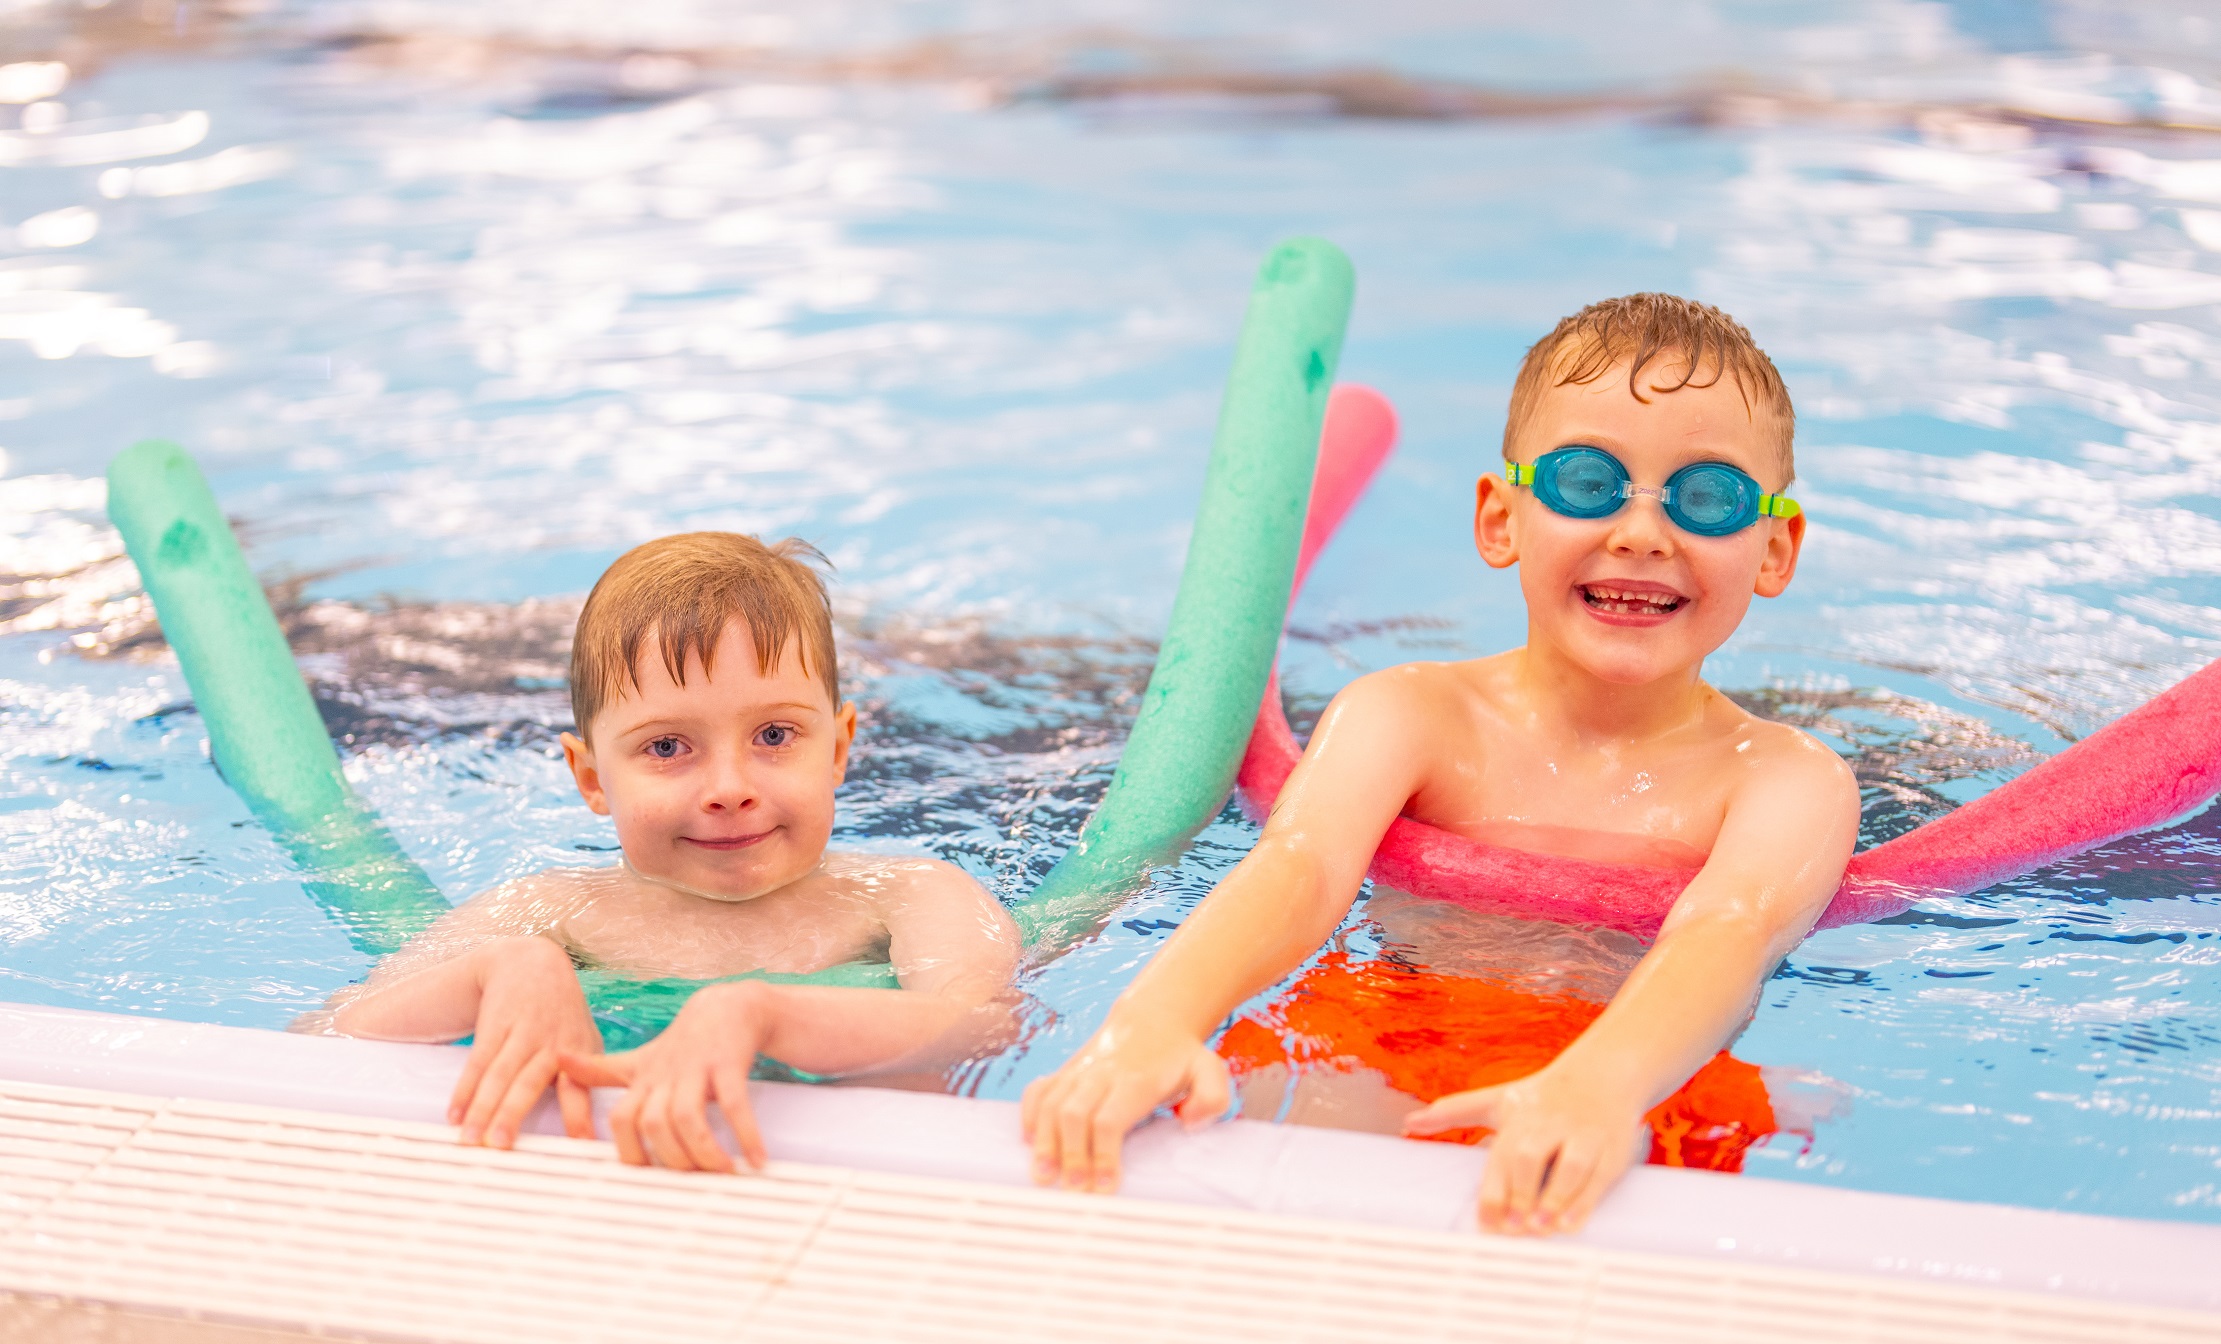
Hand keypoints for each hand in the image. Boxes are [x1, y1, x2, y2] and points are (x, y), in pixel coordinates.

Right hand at [448, 936, 603, 1148]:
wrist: (532, 963)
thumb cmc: (564, 1015)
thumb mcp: (585, 1039)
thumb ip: (590, 1078)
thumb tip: (594, 1126)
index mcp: (578, 1052)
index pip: (579, 1089)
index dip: (579, 1116)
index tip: (579, 1144)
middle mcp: (549, 1043)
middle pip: (527, 1082)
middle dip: (513, 1114)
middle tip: (499, 1145)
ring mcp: (520, 1033)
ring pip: (498, 1075)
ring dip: (482, 1108)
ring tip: (470, 1139)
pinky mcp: (494, 1026)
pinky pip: (477, 1062)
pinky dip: (464, 1090)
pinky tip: (454, 1115)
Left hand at [558, 980, 768, 1172]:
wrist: (728, 1008)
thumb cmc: (681, 1044)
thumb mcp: (639, 1058)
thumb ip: (600, 1070)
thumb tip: (558, 1061)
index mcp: (643, 1079)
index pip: (620, 1119)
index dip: (628, 1151)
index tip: (648, 1174)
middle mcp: (665, 1074)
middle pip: (652, 1123)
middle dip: (670, 1157)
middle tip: (693, 1177)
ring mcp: (696, 1068)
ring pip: (686, 1116)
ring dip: (703, 1151)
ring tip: (722, 1171)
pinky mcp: (728, 1062)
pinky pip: (734, 1104)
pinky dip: (746, 1135)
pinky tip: (756, 1159)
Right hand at [1019, 1014, 1231, 1192]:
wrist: (1152, 1020)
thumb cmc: (1180, 1056)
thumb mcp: (1210, 1069)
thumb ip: (1212, 1096)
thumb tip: (1188, 1122)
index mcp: (1135, 1079)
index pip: (1110, 1119)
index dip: (1103, 1154)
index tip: (1105, 1186)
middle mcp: (1101, 1074)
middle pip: (1074, 1115)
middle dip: (1070, 1154)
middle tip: (1072, 1190)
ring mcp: (1079, 1072)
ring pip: (1051, 1105)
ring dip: (1044, 1142)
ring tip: (1043, 1177)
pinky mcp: (1065, 1072)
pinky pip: (1038, 1090)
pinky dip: (1028, 1113)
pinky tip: (1028, 1140)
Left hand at [1404, 1064, 1649, 1235]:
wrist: (1602, 1073)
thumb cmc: (1542, 1096)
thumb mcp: (1498, 1100)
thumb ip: (1454, 1112)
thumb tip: (1410, 1122)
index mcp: (1520, 1119)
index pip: (1501, 1157)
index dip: (1493, 1192)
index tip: (1486, 1222)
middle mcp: (1549, 1126)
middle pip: (1531, 1157)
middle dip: (1521, 1193)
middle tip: (1512, 1229)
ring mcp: (1582, 1136)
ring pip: (1570, 1166)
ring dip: (1554, 1198)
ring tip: (1539, 1227)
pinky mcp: (1612, 1148)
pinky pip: (1598, 1176)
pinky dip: (1584, 1202)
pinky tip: (1570, 1223)